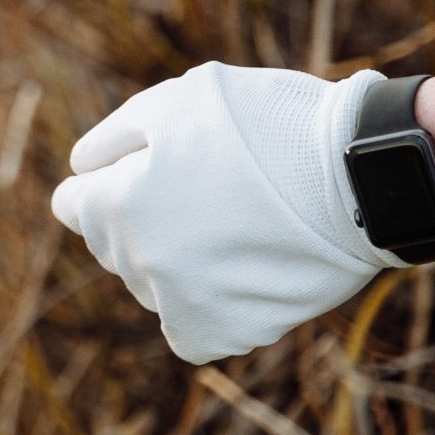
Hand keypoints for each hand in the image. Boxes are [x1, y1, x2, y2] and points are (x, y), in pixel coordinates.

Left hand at [51, 63, 400, 364]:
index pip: (74, 206)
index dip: (105, 183)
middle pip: (113, 245)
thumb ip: (111, 140)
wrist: (360, 177)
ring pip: (150, 285)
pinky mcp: (231, 332)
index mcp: (118, 204)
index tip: (142, 172)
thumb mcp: (172, 102)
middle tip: (200, 191)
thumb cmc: (265, 125)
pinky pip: (191, 330)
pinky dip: (204, 307)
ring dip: (171, 261)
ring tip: (228, 226)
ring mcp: (185, 303)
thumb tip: (81, 171)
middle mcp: (141, 262)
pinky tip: (234, 272)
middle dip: (138, 217)